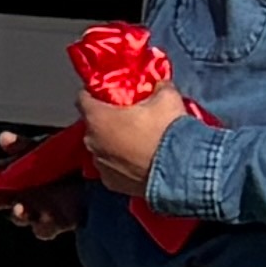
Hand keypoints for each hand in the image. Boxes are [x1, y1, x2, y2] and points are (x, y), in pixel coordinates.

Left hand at [79, 81, 185, 200]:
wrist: (181, 171)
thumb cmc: (168, 132)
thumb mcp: (168, 98)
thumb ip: (159, 87)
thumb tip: (160, 84)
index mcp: (97, 118)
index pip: (83, 98)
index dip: (95, 92)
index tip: (108, 92)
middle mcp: (91, 141)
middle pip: (94, 124)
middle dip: (109, 119)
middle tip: (130, 116)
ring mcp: (99, 164)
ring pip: (102, 147)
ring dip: (115, 142)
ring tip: (138, 141)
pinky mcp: (110, 182)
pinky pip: (112, 167)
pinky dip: (121, 162)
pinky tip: (139, 160)